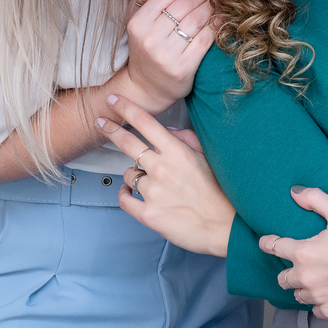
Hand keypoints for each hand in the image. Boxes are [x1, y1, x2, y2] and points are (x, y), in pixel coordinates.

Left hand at [95, 95, 233, 256]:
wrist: (226, 227)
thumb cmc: (222, 192)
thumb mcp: (209, 157)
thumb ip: (187, 139)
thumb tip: (168, 131)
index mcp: (177, 152)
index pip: (145, 122)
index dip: (126, 108)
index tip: (113, 100)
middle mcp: (161, 169)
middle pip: (127, 142)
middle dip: (111, 129)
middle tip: (101, 122)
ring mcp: (153, 192)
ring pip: (128, 174)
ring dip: (135, 174)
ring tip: (153, 183)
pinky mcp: (148, 214)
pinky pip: (124, 198)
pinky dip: (126, 194)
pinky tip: (132, 192)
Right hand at [122, 0, 214, 113]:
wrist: (145, 88)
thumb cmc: (146, 49)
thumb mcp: (137, 22)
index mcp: (138, 23)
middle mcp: (150, 38)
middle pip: (185, 5)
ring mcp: (167, 54)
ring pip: (196, 20)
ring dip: (213, 4)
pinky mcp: (183, 67)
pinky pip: (205, 39)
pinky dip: (217, 25)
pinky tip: (224, 16)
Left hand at [261, 187, 327, 319]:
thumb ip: (315, 199)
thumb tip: (295, 192)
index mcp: (305, 252)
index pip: (275, 248)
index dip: (268, 243)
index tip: (267, 242)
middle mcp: (307, 278)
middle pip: (283, 277)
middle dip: (288, 269)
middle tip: (302, 262)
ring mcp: (319, 297)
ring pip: (299, 294)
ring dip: (304, 286)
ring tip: (318, 277)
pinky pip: (316, 309)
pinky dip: (320, 301)